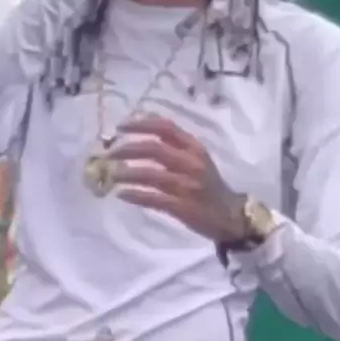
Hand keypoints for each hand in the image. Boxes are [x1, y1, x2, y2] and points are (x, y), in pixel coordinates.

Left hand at [108, 116, 247, 243]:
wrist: (230, 216)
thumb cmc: (209, 186)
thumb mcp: (198, 159)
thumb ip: (176, 147)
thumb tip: (141, 136)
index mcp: (194, 148)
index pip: (166, 128)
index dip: (141, 124)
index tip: (121, 127)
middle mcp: (191, 163)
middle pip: (154, 149)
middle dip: (128, 149)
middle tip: (110, 153)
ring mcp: (186, 186)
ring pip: (150, 175)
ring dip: (127, 173)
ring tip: (112, 174)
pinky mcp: (181, 207)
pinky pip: (152, 198)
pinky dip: (134, 195)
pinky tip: (121, 194)